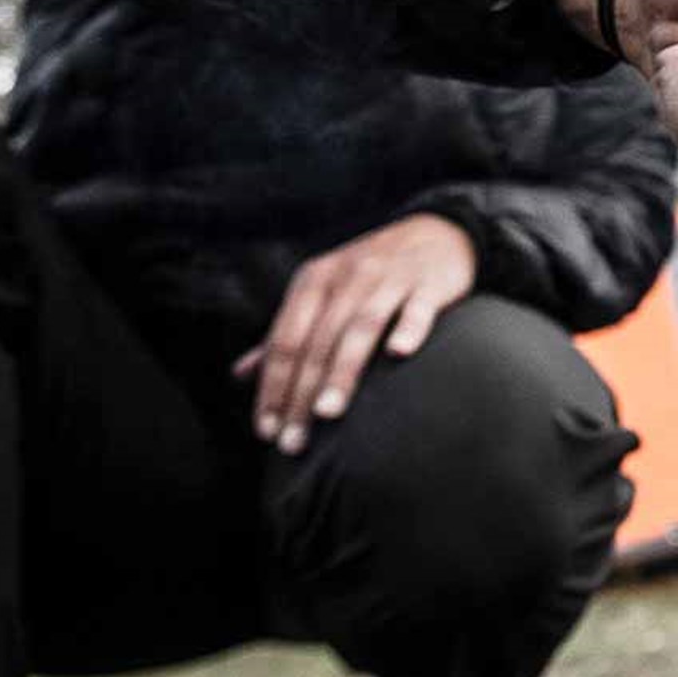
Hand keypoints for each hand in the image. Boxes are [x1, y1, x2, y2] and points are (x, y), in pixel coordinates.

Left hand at [234, 214, 475, 453]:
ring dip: (342, 371)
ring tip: (328, 414)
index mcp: (313, 282)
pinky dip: (408, 328)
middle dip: (301, 395)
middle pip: (317, 343)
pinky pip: (417, 308)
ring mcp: (388, 279)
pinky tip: (400, 353)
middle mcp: (346, 278)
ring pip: (359, 328)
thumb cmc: (372, 275)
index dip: (272, 387)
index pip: (284, 341)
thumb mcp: (323, 294)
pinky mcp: (428, 283)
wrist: (438, 234)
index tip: (267, 432)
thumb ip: (285, 336)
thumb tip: (239, 375)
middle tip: (294, 442)